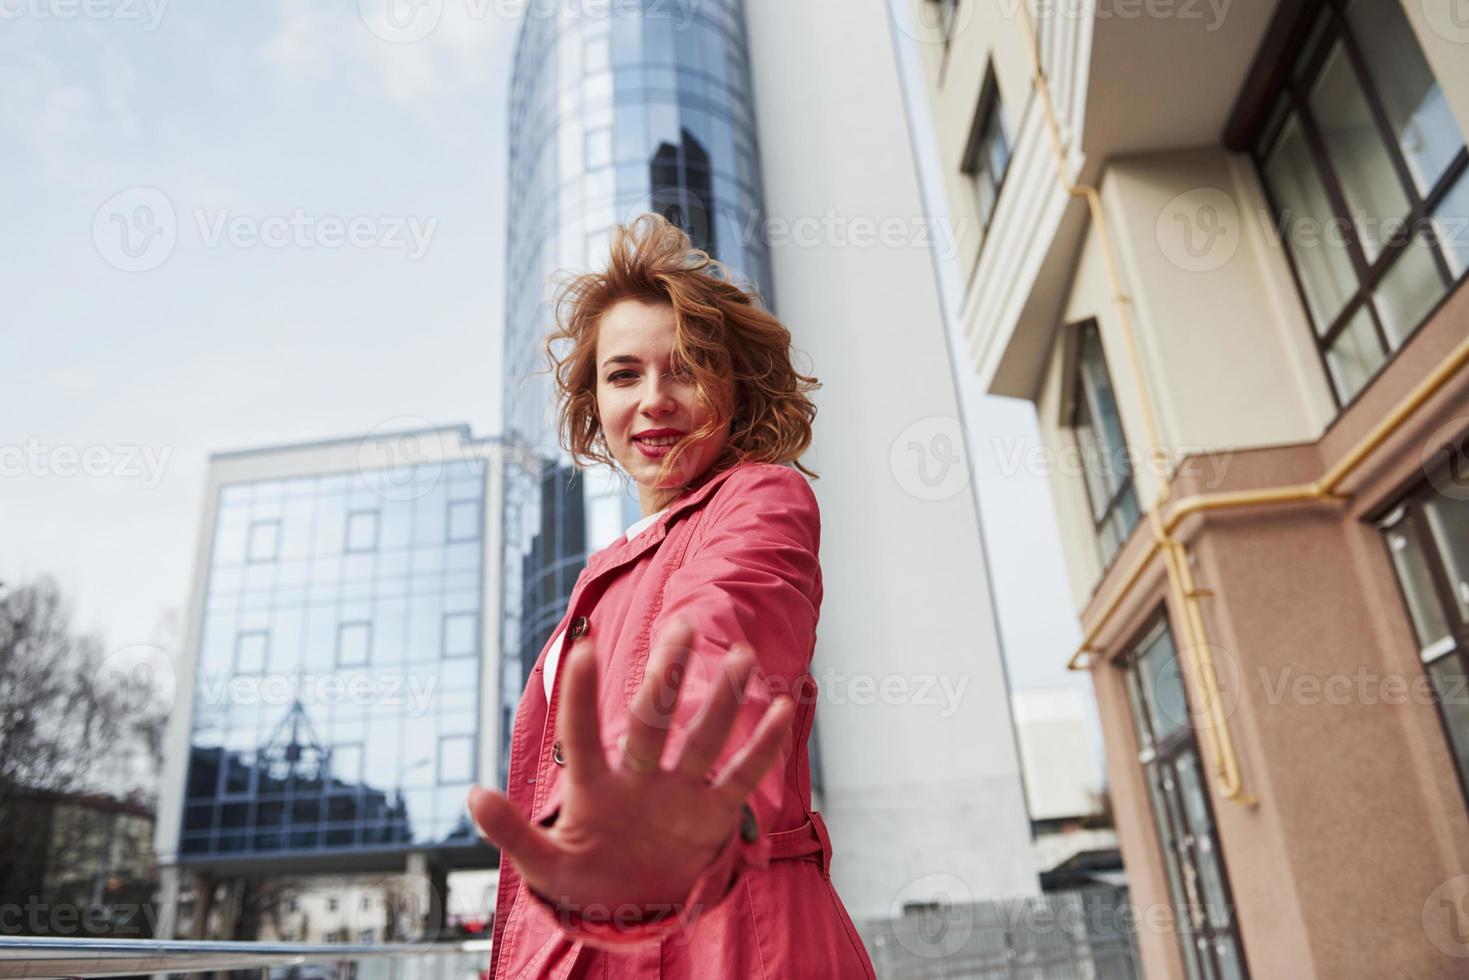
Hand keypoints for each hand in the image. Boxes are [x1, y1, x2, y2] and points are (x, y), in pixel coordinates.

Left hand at [468, 617, 795, 923]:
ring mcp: (679, 793)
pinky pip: (740, 777)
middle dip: (667, 678)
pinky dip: (761, 748)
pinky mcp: (712, 815)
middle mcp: (639, 779)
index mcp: (595, 789)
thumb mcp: (545, 865)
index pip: (584, 735)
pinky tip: (781, 710)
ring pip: (702, 739)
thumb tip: (472, 794)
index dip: (582, 697)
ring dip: (722, 701)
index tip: (582, 649)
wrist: (633, 904)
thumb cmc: (585, 878)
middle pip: (653, 722)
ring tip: (743, 657)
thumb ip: (512, 833)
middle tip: (681, 628)